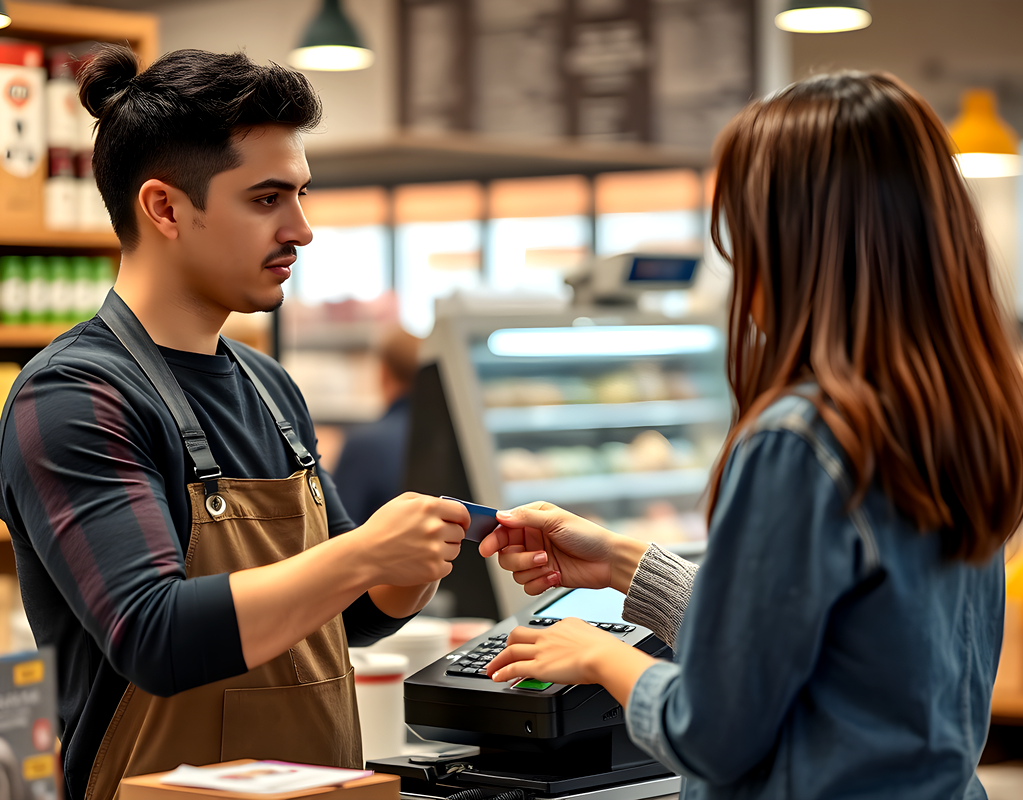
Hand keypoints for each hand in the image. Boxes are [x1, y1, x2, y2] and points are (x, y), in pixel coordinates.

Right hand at [354, 493, 467, 586]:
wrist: (365, 557)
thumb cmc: (381, 528)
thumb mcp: (400, 502)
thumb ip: (426, 500)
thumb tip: (448, 507)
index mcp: (429, 508)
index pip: (461, 513)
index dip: (462, 519)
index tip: (460, 524)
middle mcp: (434, 528)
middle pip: (459, 533)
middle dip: (450, 534)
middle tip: (434, 538)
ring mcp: (435, 550)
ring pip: (455, 550)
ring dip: (445, 550)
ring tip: (424, 550)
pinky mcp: (433, 570)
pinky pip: (448, 566)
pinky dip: (438, 565)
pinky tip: (421, 561)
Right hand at [479, 502, 644, 595]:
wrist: (608, 561)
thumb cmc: (588, 536)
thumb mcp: (556, 520)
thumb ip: (525, 518)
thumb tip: (501, 516)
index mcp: (531, 521)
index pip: (502, 529)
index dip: (493, 538)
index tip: (487, 548)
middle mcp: (531, 540)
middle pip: (504, 555)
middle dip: (519, 559)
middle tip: (540, 557)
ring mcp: (536, 560)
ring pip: (514, 572)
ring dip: (531, 571)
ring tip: (550, 566)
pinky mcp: (543, 577)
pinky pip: (527, 586)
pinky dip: (539, 583)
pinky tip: (555, 577)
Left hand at [486, 618, 627, 685]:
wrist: (604, 656)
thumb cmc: (605, 649)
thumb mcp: (594, 634)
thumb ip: (583, 637)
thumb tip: (585, 644)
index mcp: (563, 625)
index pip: (542, 630)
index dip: (534, 640)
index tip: (531, 647)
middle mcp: (548, 635)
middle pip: (519, 634)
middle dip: (508, 644)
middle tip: (505, 652)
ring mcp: (542, 650)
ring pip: (511, 650)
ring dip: (499, 660)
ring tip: (492, 668)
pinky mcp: (539, 666)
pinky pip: (514, 668)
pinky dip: (502, 672)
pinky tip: (497, 677)